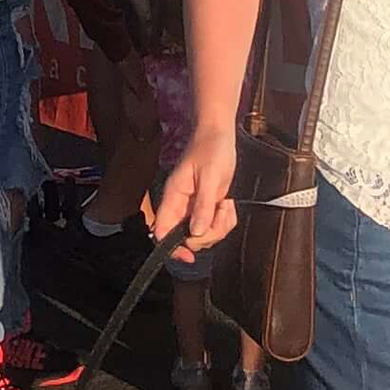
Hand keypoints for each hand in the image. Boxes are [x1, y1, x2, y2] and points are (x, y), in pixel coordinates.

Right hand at [147, 122, 239, 258]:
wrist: (219, 134)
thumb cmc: (211, 148)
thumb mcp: (210, 177)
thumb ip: (203, 206)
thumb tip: (196, 233)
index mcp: (173, 197)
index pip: (162, 231)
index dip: (172, 248)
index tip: (190, 256)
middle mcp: (181, 206)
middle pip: (188, 239)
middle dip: (208, 234)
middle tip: (219, 213)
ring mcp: (194, 208)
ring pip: (204, 235)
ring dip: (219, 225)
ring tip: (225, 204)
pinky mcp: (207, 207)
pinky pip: (216, 226)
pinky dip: (225, 220)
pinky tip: (227, 204)